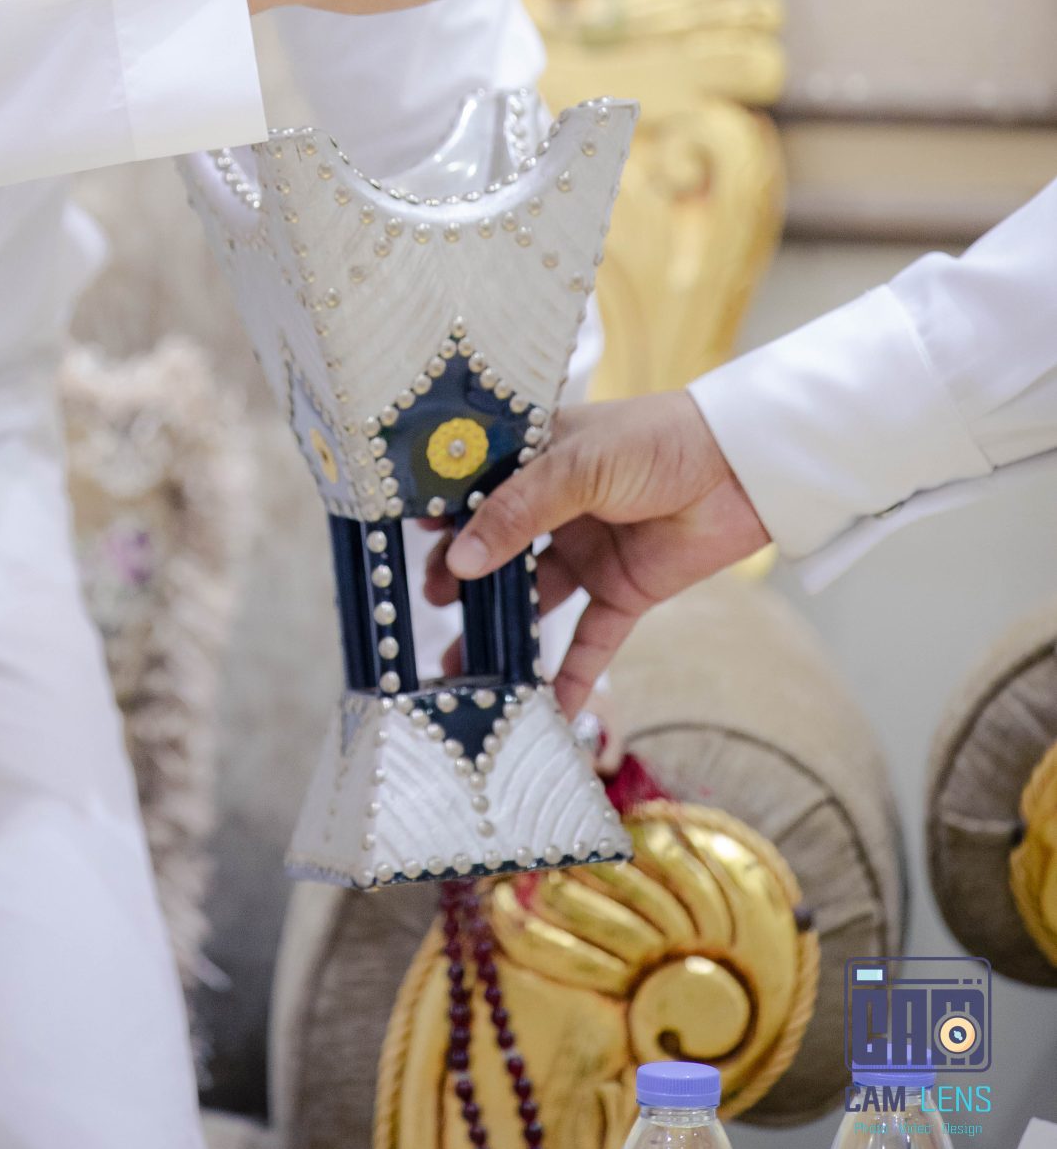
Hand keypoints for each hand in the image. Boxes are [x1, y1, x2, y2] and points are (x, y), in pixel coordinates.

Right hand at [433, 393, 771, 714]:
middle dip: (463, 581)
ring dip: (501, 635)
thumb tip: (461, 560)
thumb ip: (518, 513)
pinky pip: (588, 640)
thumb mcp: (579, 465)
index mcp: (538, 460)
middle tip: (435, 606)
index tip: (404, 542)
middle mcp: (556, 509)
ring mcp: (588, 552)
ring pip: (533, 602)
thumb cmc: (658, 440)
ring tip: (465, 671)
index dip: (443, 516)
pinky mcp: (624, 592)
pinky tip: (544, 707)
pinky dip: (567, 675)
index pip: (477, 490)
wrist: (743, 468)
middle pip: (497, 552)